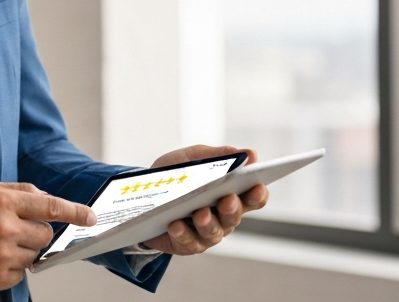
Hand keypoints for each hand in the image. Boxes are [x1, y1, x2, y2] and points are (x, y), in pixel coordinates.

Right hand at [0, 181, 95, 291]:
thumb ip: (18, 192)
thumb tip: (46, 200)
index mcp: (1, 201)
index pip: (49, 206)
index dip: (74, 211)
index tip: (89, 217)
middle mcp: (4, 227)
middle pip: (45, 234)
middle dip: (34, 232)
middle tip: (10, 230)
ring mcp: (1, 254)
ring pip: (34, 256)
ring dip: (21, 251)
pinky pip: (20, 274)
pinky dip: (10, 268)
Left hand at [140, 144, 268, 254]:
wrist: (140, 194)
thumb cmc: (173, 176)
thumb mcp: (190, 159)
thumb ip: (216, 155)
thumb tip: (245, 153)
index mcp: (229, 194)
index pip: (252, 198)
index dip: (257, 193)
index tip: (258, 185)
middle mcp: (222, 217)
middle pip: (234, 216)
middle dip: (232, 208)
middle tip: (227, 198)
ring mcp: (205, 233)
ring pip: (213, 232)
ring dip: (208, 223)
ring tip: (200, 213)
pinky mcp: (186, 244)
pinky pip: (188, 242)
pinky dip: (182, 233)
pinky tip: (175, 225)